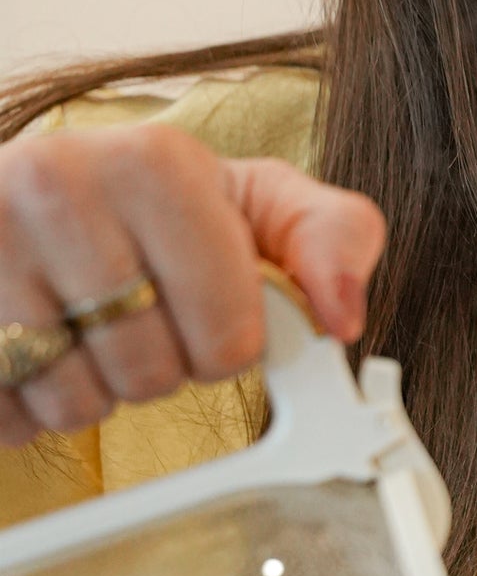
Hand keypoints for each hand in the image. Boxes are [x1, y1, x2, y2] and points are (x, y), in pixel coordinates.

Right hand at [0, 124, 385, 448]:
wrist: (32, 193)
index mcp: (155, 162)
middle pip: (150, 374)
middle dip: (154, 369)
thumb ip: (332, 239)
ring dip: (89, 392)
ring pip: (74, 401)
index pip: (229, 337)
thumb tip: (343, 314)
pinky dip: (25, 407)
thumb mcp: (258, 204)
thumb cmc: (158, 208)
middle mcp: (60, 182)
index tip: (203, 311)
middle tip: (134, 318)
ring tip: (81, 330)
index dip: (224, 347)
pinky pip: (8, 412)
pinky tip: (32, 349)